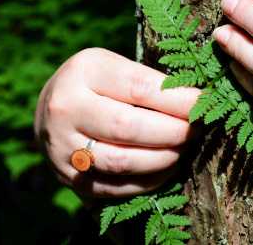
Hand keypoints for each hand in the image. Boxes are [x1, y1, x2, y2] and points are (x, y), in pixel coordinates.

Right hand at [34, 48, 200, 196]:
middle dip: (174, 131)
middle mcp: (66, 107)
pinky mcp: (68, 176)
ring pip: (123, 161)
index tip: (205, 105)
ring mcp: (62, 146)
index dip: (179, 100)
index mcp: (84, 70)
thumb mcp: (114, 66)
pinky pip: (116, 187)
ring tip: (185, 147)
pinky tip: (168, 167)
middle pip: (129, 127)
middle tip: (197, 130)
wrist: (48, 109)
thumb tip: (199, 104)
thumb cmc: (96, 82)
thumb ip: (148, 82)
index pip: (139, 88)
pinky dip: (150, 180)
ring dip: (165, 158)